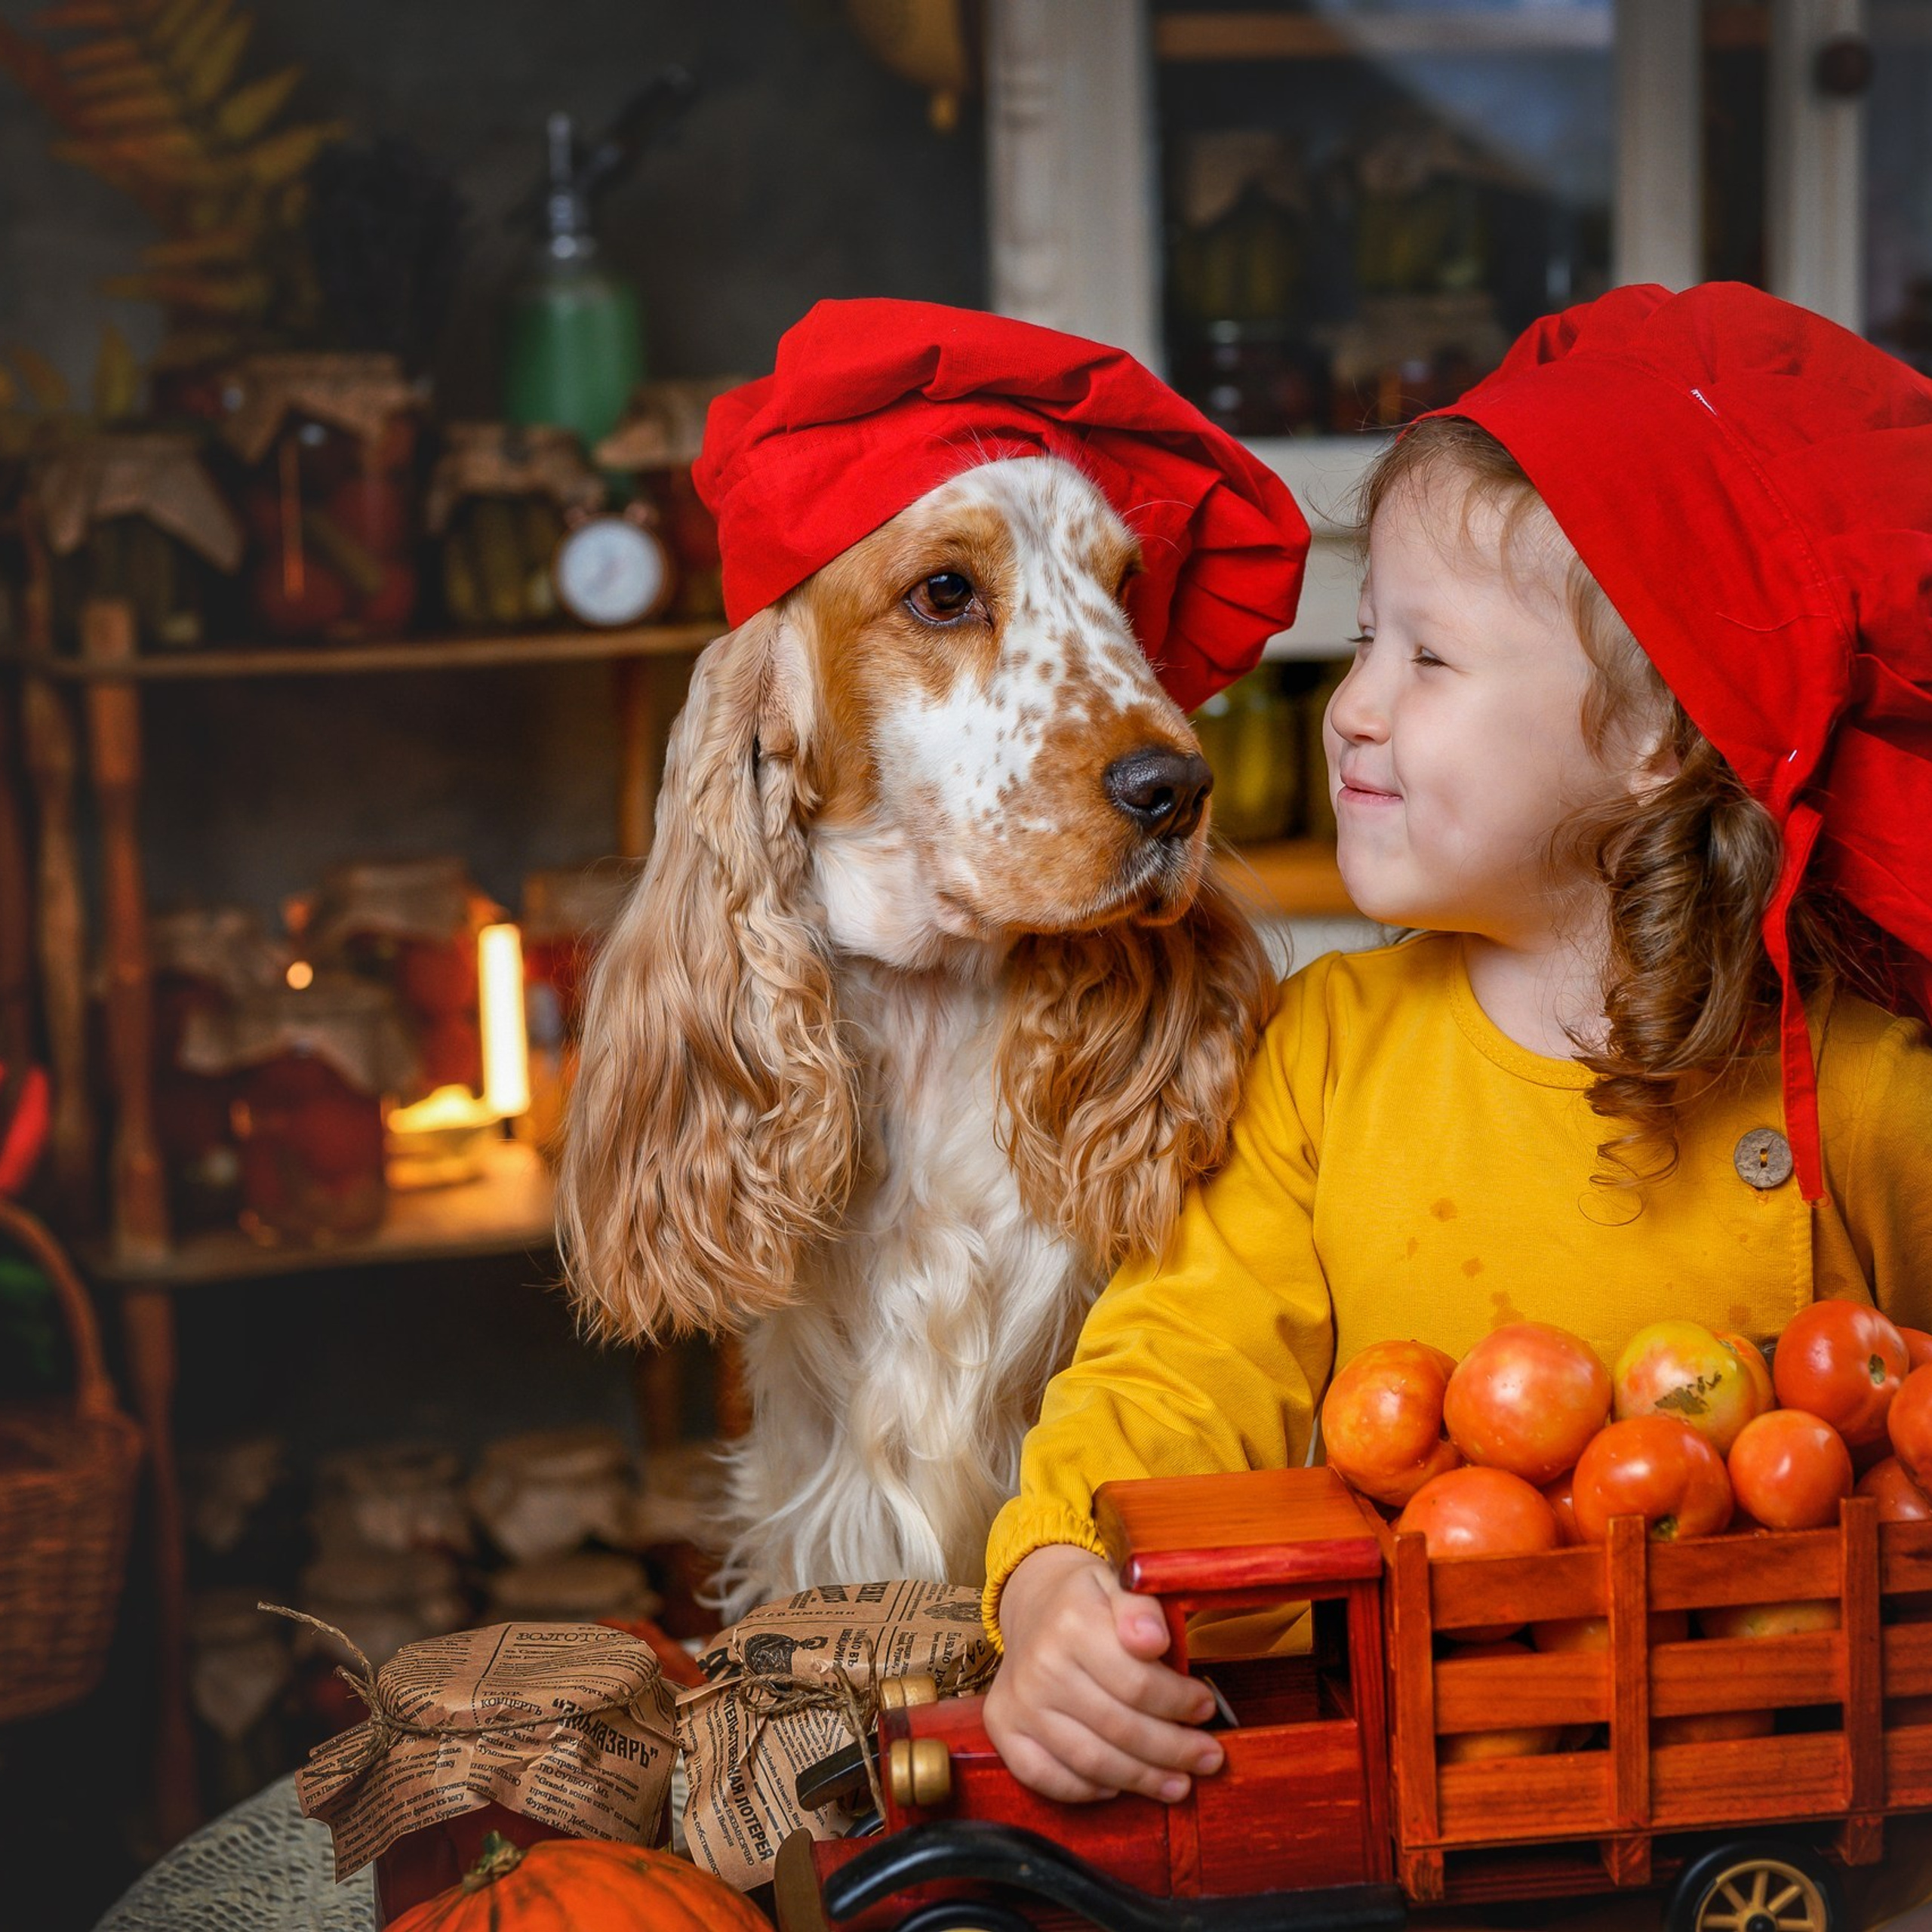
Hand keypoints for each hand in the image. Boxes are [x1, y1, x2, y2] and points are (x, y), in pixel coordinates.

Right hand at [983, 1544, 1223, 1803]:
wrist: (1033, 1603)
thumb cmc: (1087, 1600)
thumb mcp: (1118, 1583)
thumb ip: (1141, 1608)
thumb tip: (1153, 1640)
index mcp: (1072, 1622)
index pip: (1136, 1682)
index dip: (1179, 1703)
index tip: (1205, 1708)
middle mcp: (1039, 1665)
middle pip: (1118, 1727)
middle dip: (1172, 1749)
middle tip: (1207, 1758)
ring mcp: (1018, 1701)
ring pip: (1090, 1760)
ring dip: (1142, 1779)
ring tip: (1178, 1784)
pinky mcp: (1003, 1728)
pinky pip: (1046, 1777)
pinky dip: (1087, 1790)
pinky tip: (1119, 1787)